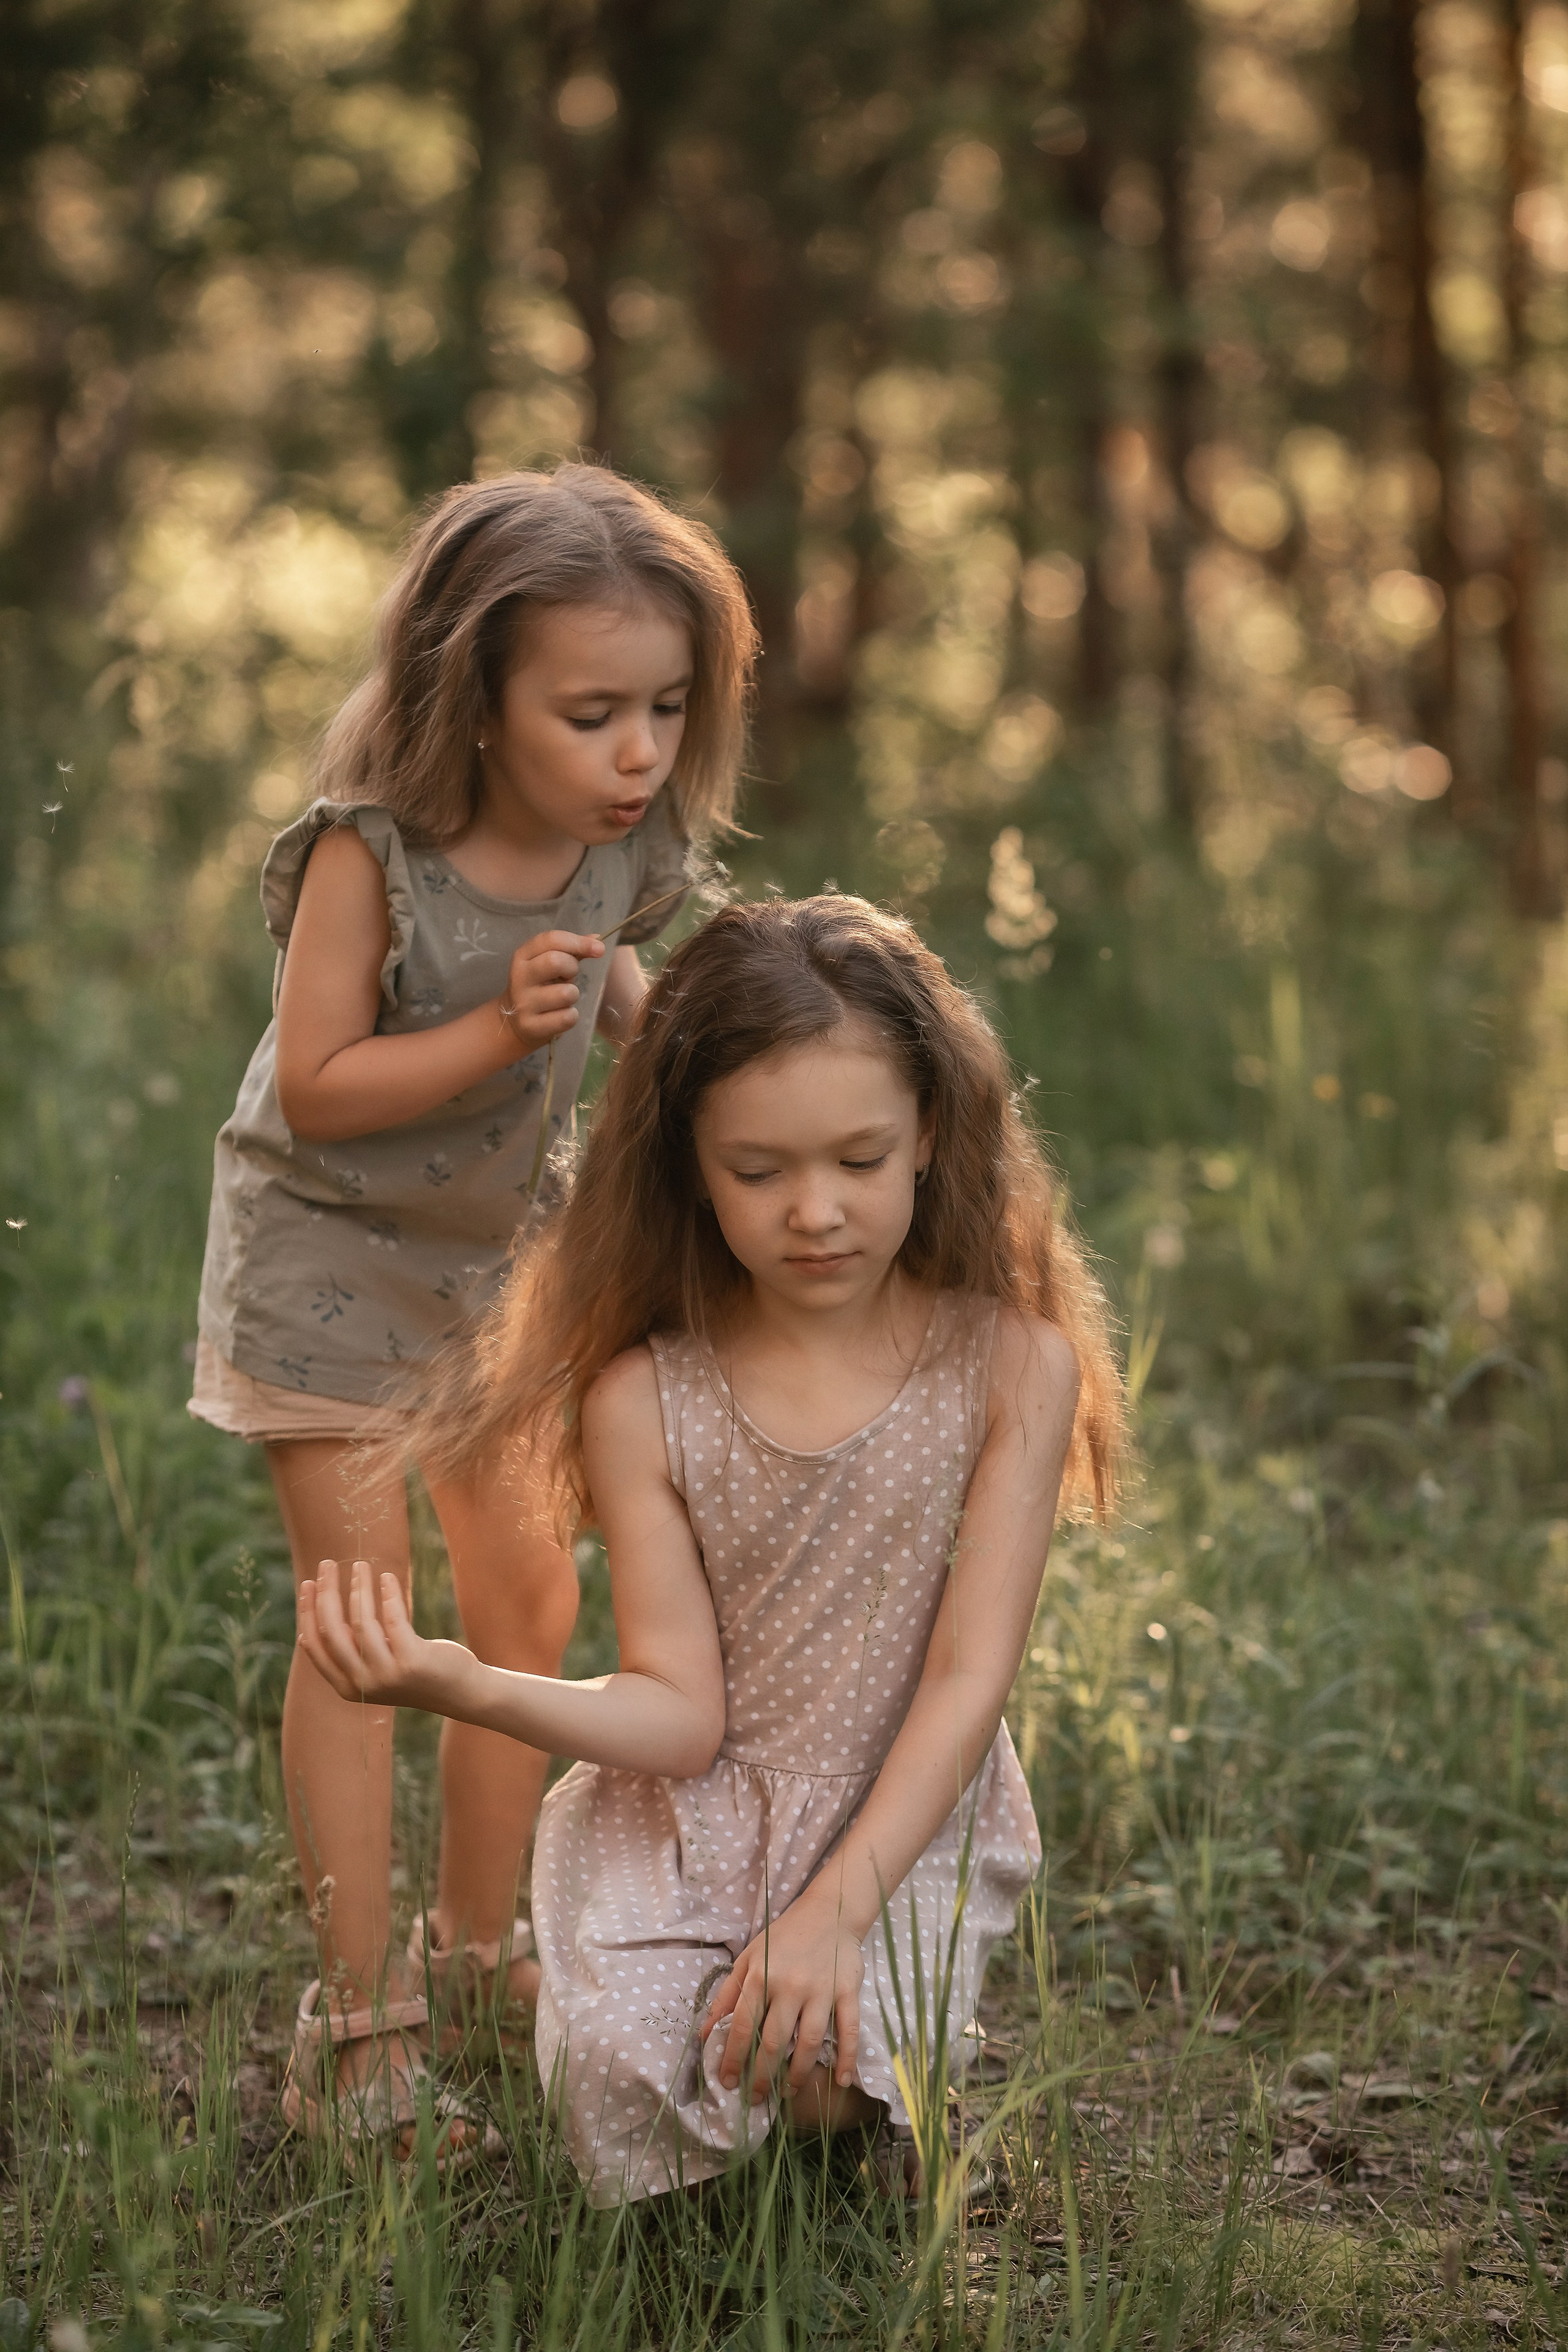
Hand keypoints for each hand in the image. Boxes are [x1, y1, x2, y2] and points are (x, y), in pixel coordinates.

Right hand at [297, 1558, 469, 1712]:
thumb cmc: (412, 1670)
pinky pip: (392, 1618)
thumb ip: (352, 1647)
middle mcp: (362, 1684)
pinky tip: (387, 1577)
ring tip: (361, 1565)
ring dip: (358, 1588)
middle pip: (332, 1631)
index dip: (307, 1612)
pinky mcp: (411, 1661)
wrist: (459, 1692)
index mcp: (347, 1687)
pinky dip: (388, 1594)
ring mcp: (387, 1674)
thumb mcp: (376, 1664)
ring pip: (361, 1622)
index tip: (308, 1584)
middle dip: (326, 1593)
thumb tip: (324, 1608)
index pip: (316, 1646)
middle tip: (327, 1564)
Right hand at [498, 929, 604, 1056]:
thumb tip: (598, 939)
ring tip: (564, 998)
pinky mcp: (531, 1026)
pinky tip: (562, 1014)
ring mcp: (523, 1003)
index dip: (578, 942)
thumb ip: (573, 950)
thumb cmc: (540, 987)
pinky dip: (571, 1016)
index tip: (599, 948)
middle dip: (572, 968)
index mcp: (523, 956)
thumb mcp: (550, 965)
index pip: (551, 939)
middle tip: (571, 976)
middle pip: (554, 961)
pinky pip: (566, 1018)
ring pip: (565, 993)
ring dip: (573, 995)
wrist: (514, 1022)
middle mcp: (520, 977)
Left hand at [701, 1888, 863, 2104]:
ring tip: (787, 2093)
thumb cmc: (783, 1938)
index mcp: (761, 1976)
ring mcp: (821, 1989)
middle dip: (761, 2077)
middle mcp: (789, 1985)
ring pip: (808, 2042)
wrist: (829, 1912)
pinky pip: (848, 2030)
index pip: (741, 2026)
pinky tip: (840, 2081)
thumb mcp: (748, 1959)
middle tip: (755, 2099)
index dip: (732, 2058)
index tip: (727, 2083)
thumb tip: (704, 2033)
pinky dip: (847, 2058)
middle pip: (772, 2041)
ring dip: (797, 2074)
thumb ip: (727, 1996)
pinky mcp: (847, 1991)